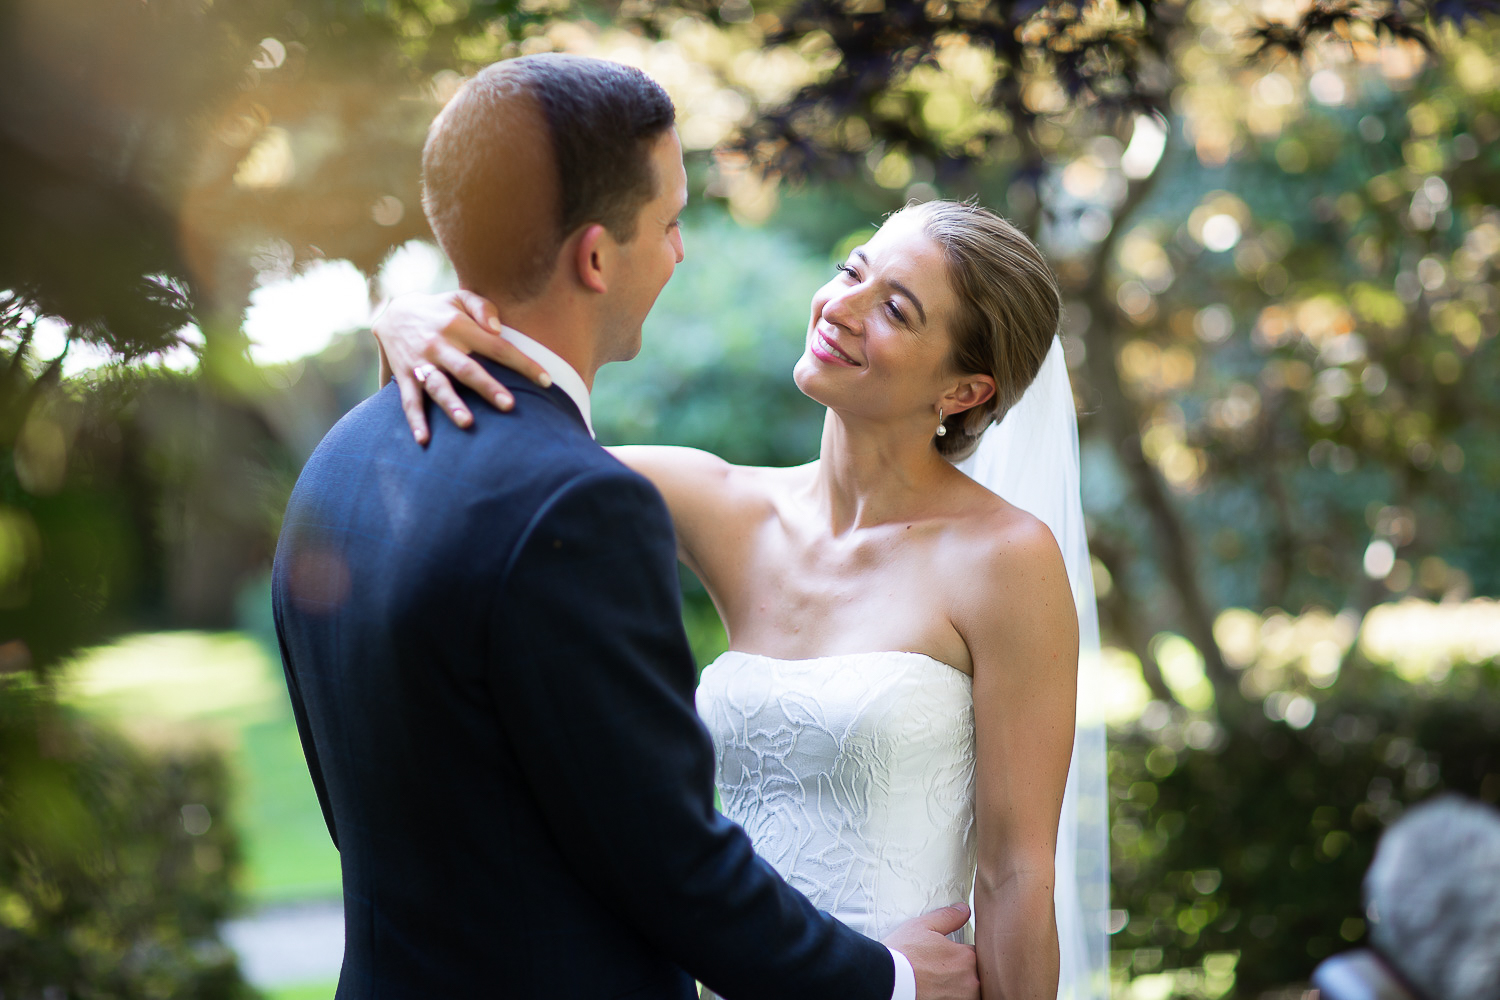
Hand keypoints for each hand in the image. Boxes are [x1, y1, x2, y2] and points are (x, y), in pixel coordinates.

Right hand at [371, 290, 551, 444]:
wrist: (392, 311)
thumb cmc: (439, 309)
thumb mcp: (459, 297)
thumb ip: (483, 307)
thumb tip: (498, 328)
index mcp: (459, 326)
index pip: (497, 346)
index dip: (522, 363)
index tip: (546, 381)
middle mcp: (440, 345)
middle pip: (467, 369)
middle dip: (487, 387)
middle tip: (509, 405)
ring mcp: (421, 363)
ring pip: (438, 386)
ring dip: (451, 404)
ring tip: (467, 423)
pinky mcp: (406, 377)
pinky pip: (409, 401)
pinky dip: (415, 421)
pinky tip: (424, 440)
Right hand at [883, 904, 978, 999]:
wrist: (886, 981)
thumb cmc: (902, 954)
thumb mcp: (923, 926)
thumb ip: (948, 917)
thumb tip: (964, 909)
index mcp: (967, 957)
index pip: (980, 954)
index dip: (966, 953)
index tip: (953, 955)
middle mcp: (970, 981)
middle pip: (977, 976)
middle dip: (965, 972)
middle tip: (944, 970)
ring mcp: (962, 999)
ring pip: (971, 992)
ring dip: (961, 988)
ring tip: (940, 983)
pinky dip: (952, 996)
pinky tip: (936, 992)